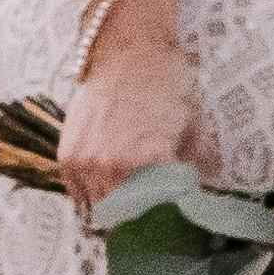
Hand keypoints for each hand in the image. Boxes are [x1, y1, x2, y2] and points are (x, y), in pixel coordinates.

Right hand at [55, 4, 206, 224]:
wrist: (127, 48)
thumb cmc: (165, 83)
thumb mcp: (194, 127)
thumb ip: (199, 169)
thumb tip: (205, 198)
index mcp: (150, 163)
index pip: (164, 217)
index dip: (175, 225)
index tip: (182, 226)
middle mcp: (113, 167)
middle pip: (130, 223)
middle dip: (146, 224)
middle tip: (159, 220)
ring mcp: (86, 163)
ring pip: (102, 214)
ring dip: (120, 214)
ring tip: (136, 204)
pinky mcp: (68, 157)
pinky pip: (80, 197)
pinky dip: (96, 198)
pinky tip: (113, 188)